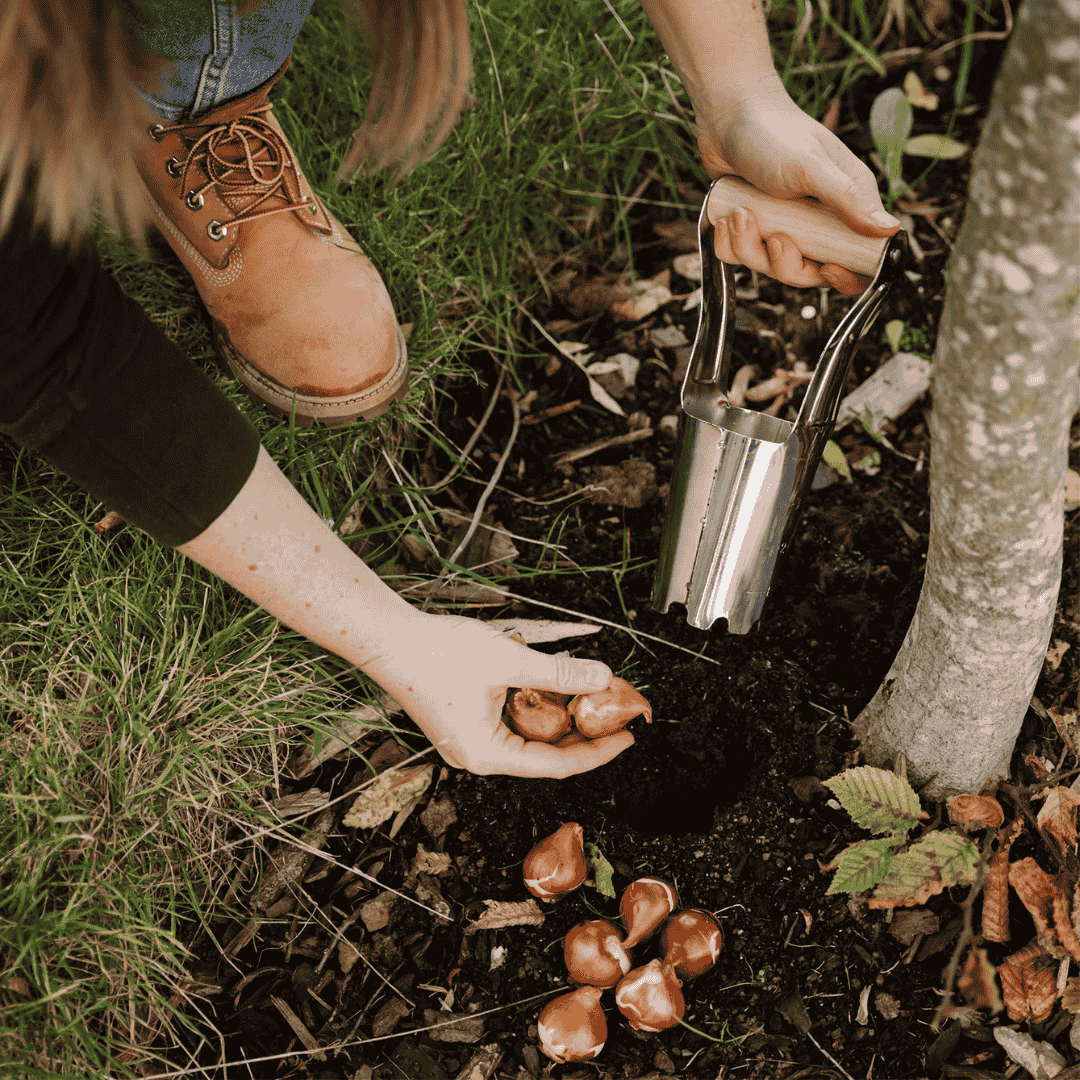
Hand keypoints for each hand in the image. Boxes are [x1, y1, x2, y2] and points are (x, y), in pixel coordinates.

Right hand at [360, 612, 635, 777]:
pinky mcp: (464, 723)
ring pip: (528, 735)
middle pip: (543, 752)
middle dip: (581, 730)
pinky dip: (534, 706)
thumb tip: (602, 678)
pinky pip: (509, 722)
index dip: (597, 752)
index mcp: (487, 755)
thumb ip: (560, 672)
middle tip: (614, 711)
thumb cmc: (436, 653)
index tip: (627, 737)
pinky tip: (553, 687)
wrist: (388, 639)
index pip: (557, 764)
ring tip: (591, 695)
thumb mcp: (509, 661)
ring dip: (559, 715)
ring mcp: (469, 740)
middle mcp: (477, 755)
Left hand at [698, 87, 899, 294]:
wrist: (727, 115)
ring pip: (767, 266)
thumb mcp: (812, 167)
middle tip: (775, 237)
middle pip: (807, 273)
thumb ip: (848, 199)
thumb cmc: (774, 133)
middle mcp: (815, 222)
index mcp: (844, 207)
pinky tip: (727, 218)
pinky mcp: (750, 227)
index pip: (856, 260)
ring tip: (741, 214)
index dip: (845, 278)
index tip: (826, 269)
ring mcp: (781, 226)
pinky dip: (729, 244)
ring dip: (749, 248)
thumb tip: (889, 229)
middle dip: (786, 264)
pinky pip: (738, 256)